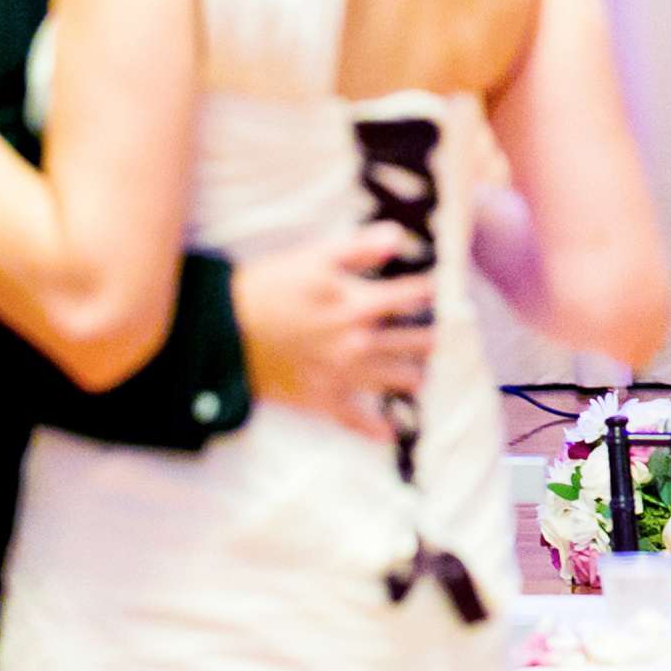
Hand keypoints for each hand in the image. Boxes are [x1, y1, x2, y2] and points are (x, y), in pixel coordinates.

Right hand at [232, 221, 438, 442]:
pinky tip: (391, 434)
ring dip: (415, 375)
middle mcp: (358, 343)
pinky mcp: (321, 399)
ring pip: (396, 380)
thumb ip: (359, 247)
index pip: (412, 295)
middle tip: (447, 333)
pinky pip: (354, 420)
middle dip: (434, 336)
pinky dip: (374, 429)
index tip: (447, 287)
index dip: (432, 289)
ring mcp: (342, 374)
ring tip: (427, 372)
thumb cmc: (270, 287)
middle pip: (414, 342)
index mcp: (358, 304)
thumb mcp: (314, 257)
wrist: (223, 331)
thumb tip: (398, 236)